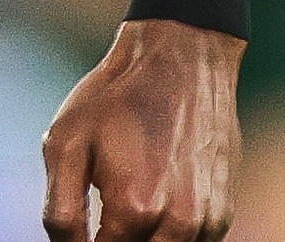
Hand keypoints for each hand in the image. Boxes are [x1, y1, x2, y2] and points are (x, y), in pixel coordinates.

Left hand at [42, 19, 242, 240]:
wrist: (181, 61)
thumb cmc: (115, 99)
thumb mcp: (64, 144)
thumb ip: (61, 213)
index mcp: (134, 209)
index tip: (83, 225)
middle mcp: (178, 226)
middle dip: (112, 240)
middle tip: (103, 205)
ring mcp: (206, 223)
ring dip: (141, 238)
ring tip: (127, 197)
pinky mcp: (222, 215)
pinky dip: (166, 235)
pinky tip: (151, 200)